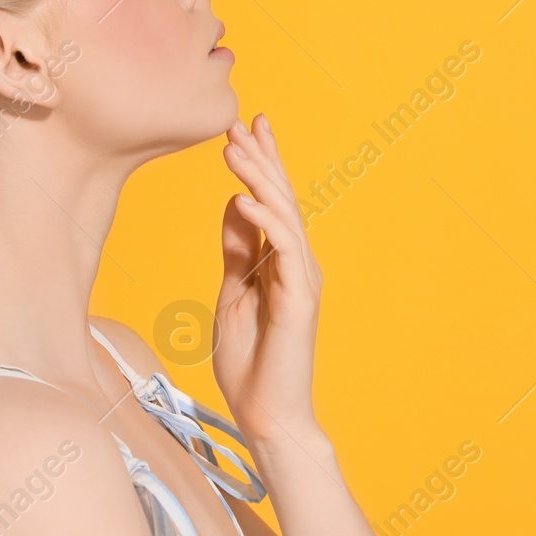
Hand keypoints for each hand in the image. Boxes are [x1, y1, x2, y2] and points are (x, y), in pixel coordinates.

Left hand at [214, 113, 323, 445]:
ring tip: (235, 148)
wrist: (266, 414)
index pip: (273, 202)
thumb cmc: (250, 362)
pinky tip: (242, 198)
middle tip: (241, 121)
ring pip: (284, 216)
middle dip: (262, 158)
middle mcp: (298, 264)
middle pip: (282, 199)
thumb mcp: (233, 292)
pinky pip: (284, 250)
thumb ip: (237, 249)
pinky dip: (263, 221)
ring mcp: (302, 279)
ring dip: (258, 178)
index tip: (247, 126)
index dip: (263, 163)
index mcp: (281, 262)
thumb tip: (235, 203)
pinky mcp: (300, 299)